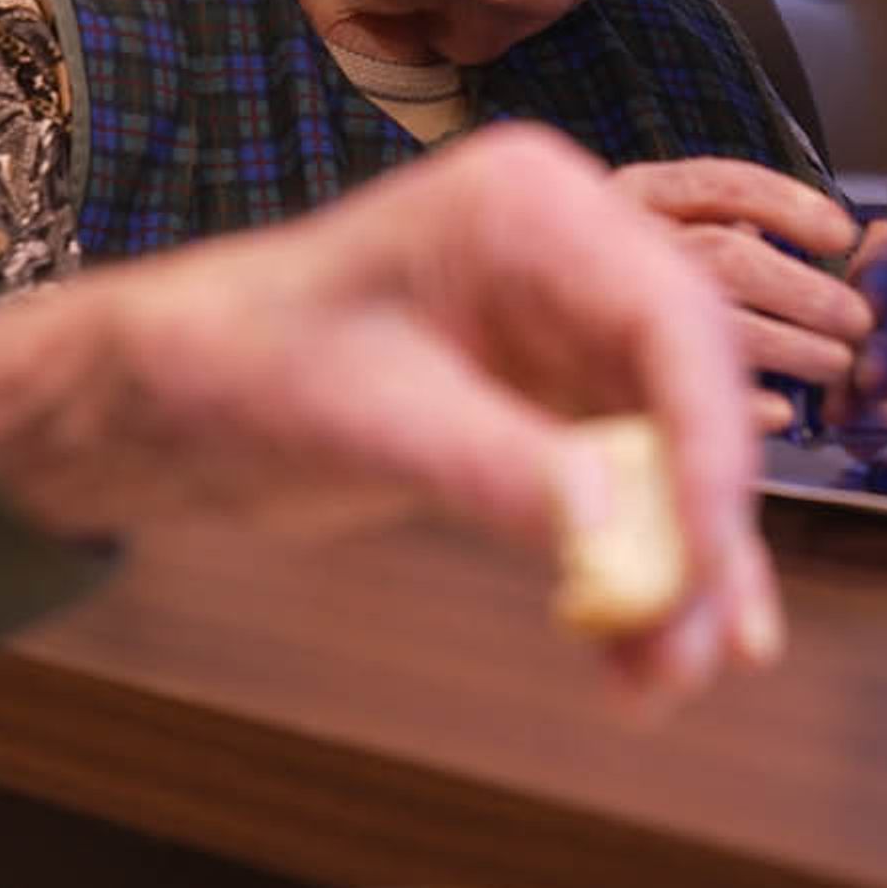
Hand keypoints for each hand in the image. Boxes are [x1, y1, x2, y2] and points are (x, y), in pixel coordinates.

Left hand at [0, 125, 782, 707]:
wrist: (174, 395)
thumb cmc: (240, 365)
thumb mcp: (366, 420)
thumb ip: (499, 470)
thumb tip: (627, 541)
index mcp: (529, 207)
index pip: (671, 319)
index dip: (712, 444)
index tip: (711, 561)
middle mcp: (571, 255)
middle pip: (694, 392)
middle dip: (705, 528)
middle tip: (702, 649)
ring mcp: (569, 329)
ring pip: (677, 453)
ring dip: (680, 570)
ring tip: (665, 680)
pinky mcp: (558, 400)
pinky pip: (633, 489)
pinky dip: (638, 570)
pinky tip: (639, 656)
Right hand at [606, 158, 871, 405]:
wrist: (497, 322)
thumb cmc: (606, 275)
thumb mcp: (662, 227)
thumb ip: (726, 226)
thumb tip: (825, 245)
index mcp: (638, 194)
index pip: (722, 185)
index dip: (790, 207)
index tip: (842, 233)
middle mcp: (616, 244)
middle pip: (729, 257)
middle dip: (807, 292)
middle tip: (856, 322)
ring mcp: (601, 305)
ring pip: (713, 323)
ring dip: (792, 346)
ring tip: (833, 363)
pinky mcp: (593, 374)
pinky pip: (687, 394)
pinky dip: (745, 401)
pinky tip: (780, 409)